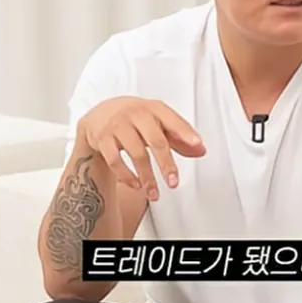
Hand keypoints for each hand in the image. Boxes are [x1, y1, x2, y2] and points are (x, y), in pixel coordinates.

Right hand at [78, 96, 205, 200]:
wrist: (100, 114)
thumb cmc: (135, 118)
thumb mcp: (157, 121)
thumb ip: (179, 136)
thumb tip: (201, 151)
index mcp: (154, 108)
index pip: (172, 120)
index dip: (186, 133)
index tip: (197, 145)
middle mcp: (136, 114)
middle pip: (156, 140)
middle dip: (166, 164)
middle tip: (174, 183)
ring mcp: (118, 126)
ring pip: (136, 154)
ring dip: (147, 177)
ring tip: (155, 194)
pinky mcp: (103, 139)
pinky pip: (115, 161)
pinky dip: (126, 176)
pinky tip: (136, 185)